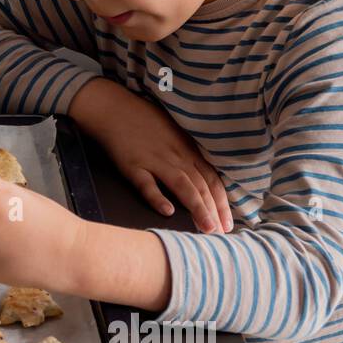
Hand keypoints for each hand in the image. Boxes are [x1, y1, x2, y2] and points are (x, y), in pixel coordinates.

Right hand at [69, 77, 232, 233]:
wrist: (114, 109)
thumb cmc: (143, 120)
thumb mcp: (174, 133)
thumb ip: (188, 154)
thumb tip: (203, 177)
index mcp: (187, 150)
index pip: (212, 179)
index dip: (222, 203)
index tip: (228, 224)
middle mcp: (176, 157)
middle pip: (201, 186)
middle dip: (215, 211)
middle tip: (222, 234)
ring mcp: (155, 161)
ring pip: (183, 186)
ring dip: (197, 208)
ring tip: (206, 229)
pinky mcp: (133, 165)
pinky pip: (147, 184)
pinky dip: (158, 197)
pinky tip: (167, 212)